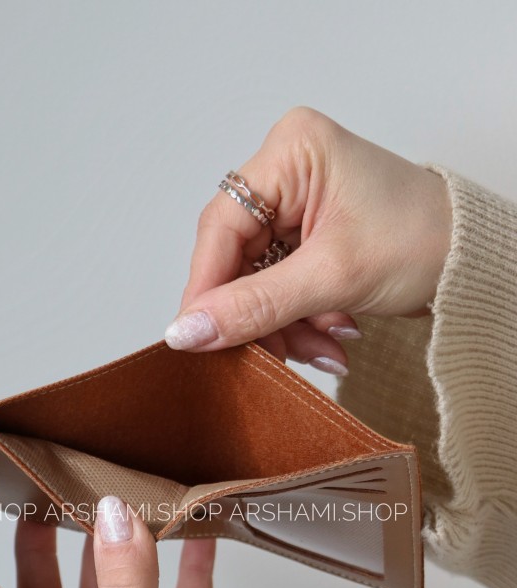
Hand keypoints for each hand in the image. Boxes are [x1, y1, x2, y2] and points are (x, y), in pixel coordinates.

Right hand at [164, 106, 452, 373]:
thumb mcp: (334, 277)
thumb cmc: (428, 240)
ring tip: (321, 350)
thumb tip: (188, 331)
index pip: (222, 227)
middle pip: (237, 259)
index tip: (194, 337)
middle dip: (259, 314)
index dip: (206, 287)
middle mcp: (288, 172)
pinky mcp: (309, 237)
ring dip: (283, 326)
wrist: (477, 262)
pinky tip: (329, 339)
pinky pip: (280, 289)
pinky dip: (299, 322)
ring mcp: (298, 205)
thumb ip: (255, 306)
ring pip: (257, 282)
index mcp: (291, 153)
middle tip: (272, 356)